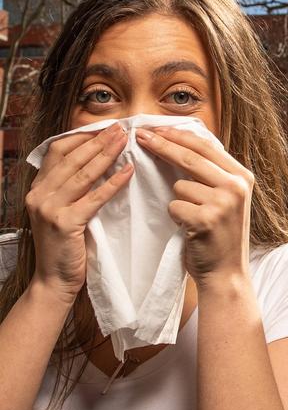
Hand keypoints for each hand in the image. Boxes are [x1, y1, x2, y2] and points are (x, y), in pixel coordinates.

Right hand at [26, 123, 131, 302]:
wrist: (53, 281)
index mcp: (38, 189)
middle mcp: (40, 195)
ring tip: (125, 141)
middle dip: (97, 141)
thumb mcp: (63, 212)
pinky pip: (94, 198)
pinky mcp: (65, 224)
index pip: (57, 152)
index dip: (81, 137)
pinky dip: (112, 182)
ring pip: (82, 174)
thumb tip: (99, 165)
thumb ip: (72, 190)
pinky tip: (128, 171)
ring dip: (106, 154)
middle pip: (72, 158)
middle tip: (120, 128)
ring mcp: (50, 209)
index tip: (103, 128)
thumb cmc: (65, 247)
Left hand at [135, 127, 252, 283]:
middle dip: (161, 144)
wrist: (227, 273)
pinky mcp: (206, 220)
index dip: (178, 135)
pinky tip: (190, 229)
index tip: (156, 129)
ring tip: (194, 219)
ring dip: (178, 201)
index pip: (206, 146)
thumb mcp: (227, 198)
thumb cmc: (221, 235)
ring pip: (179, 185)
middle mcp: (236, 186)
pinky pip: (174, 206)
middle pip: (190, 157)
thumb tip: (181, 141)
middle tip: (139, 135)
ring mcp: (223, 203)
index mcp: (242, 176)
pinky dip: (176, 217)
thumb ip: (212, 173)